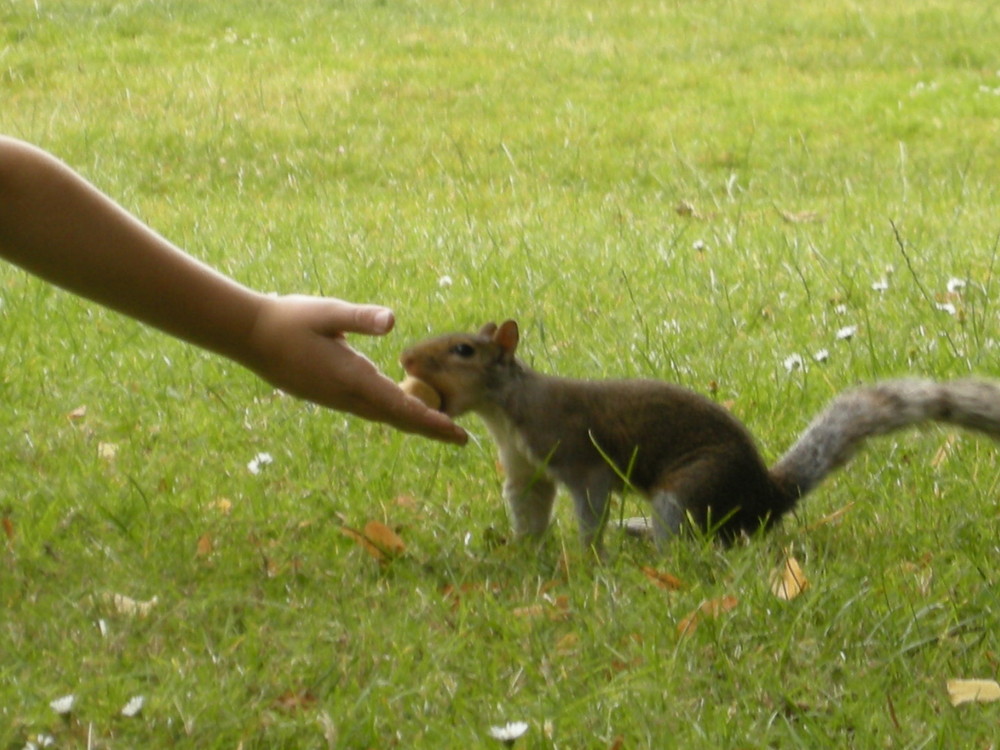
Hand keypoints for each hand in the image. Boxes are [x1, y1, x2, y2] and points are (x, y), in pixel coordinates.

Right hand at [245, 295, 468, 444]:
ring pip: (385, 416)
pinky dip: (396, 414)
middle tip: (463, 440)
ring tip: (443, 430)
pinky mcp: (332, 396)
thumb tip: (392, 320)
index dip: (429, 420)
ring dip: (415, 424)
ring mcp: (338, 400)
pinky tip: (408, 412)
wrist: (251, 337)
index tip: (454, 431)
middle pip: (397, 419)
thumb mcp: (327, 312)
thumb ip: (360, 317)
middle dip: (431, 430)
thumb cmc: (290, 319)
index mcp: (351, 378)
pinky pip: (372, 410)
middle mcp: (347, 396)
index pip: (398, 405)